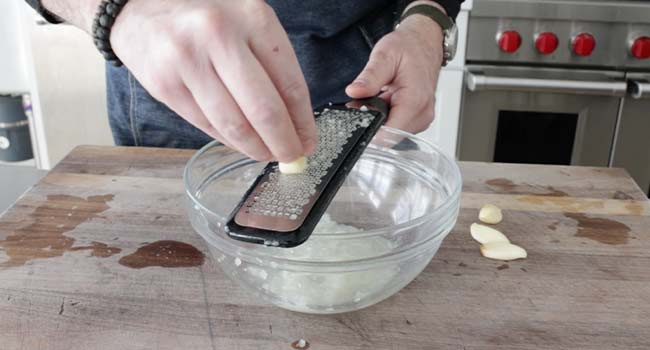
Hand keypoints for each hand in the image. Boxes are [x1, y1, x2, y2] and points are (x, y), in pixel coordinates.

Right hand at [110, 0, 316, 161]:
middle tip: (293, 156)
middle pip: (264, 110)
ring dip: (257, 148)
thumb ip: (273, 64)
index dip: (303, 121)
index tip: (309, 140)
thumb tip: (296, 120)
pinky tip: (242, 144)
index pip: (289, 83)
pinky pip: (207, 126)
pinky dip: (230, 141)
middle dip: (284, 143)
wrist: (139, 8)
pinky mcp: (165, 85)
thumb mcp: (247, 23)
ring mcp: (187, 60)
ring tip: (268, 154)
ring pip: (234, 125)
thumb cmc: (204, 17)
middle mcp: (219, 35)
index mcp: (252, 17)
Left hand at [345, 11, 443, 133]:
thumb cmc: (409, 46)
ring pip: (391, 133)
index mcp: (415, 101)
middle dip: (371, 123)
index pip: (389, 135)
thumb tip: (354, 91)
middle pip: (388, 136)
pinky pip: (397, 126)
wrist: (424, 41)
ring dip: (378, 119)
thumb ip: (369, 77)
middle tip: (363, 102)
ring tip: (376, 96)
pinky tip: (383, 100)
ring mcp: (421, 118)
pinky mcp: (417, 118)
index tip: (356, 121)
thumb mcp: (384, 56)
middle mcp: (422, 113)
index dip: (369, 132)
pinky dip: (385, 116)